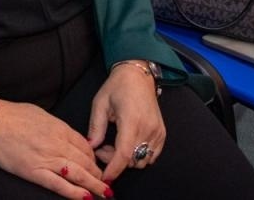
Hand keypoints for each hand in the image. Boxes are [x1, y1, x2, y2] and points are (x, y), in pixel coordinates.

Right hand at [0, 100, 108, 199]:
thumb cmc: (13, 115)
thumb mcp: (41, 114)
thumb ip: (57, 126)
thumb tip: (67, 136)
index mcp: (59, 128)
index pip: (85, 146)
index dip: (93, 158)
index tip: (97, 165)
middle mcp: (57, 144)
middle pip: (85, 161)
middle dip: (98, 173)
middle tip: (106, 182)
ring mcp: (47, 159)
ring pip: (78, 175)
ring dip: (94, 185)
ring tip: (105, 193)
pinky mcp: (35, 172)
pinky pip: (59, 185)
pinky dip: (74, 193)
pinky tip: (86, 197)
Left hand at [87, 65, 165, 184]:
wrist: (138, 76)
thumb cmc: (117, 86)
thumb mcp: (100, 103)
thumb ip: (96, 127)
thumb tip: (91, 147)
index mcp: (131, 120)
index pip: (124, 154)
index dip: (113, 168)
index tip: (104, 177)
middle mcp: (148, 129)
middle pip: (132, 160)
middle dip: (114, 161)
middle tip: (101, 148)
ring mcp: (157, 132)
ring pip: (141, 161)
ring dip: (126, 159)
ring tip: (113, 144)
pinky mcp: (162, 134)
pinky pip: (151, 155)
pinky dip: (138, 156)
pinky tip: (126, 144)